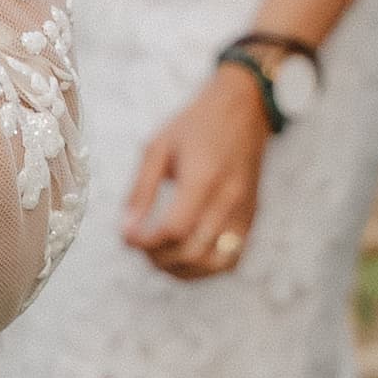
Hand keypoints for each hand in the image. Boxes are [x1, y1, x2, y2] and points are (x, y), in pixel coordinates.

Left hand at [122, 67, 273, 281]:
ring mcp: (245, 212)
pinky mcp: (251, 218)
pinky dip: (205, 267)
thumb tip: (126, 229)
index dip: (147, 242)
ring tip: (159, 257)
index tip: (128, 237)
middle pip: (193, 251)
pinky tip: (184, 257)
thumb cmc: (197, 123)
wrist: (244, 108)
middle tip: (139, 246)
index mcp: (203, 178)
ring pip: (215, 264)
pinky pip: (232, 258)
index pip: (175, 229)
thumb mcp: (157, 147)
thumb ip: (141, 190)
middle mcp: (229, 199)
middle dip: (159, 258)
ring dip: (183, 270)